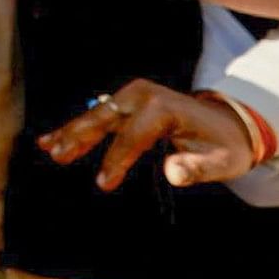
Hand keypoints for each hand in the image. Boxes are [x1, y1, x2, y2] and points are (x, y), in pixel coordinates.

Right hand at [38, 78, 259, 189]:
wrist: (230, 123)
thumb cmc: (225, 146)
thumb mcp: (220, 162)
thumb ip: (197, 168)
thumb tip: (174, 174)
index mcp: (163, 108)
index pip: (132, 137)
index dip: (116, 160)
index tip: (103, 184)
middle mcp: (144, 95)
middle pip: (104, 117)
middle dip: (79, 136)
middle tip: (58, 156)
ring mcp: (134, 94)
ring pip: (96, 114)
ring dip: (72, 132)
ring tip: (48, 147)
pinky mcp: (129, 100)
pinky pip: (100, 114)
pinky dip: (78, 126)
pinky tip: (53, 137)